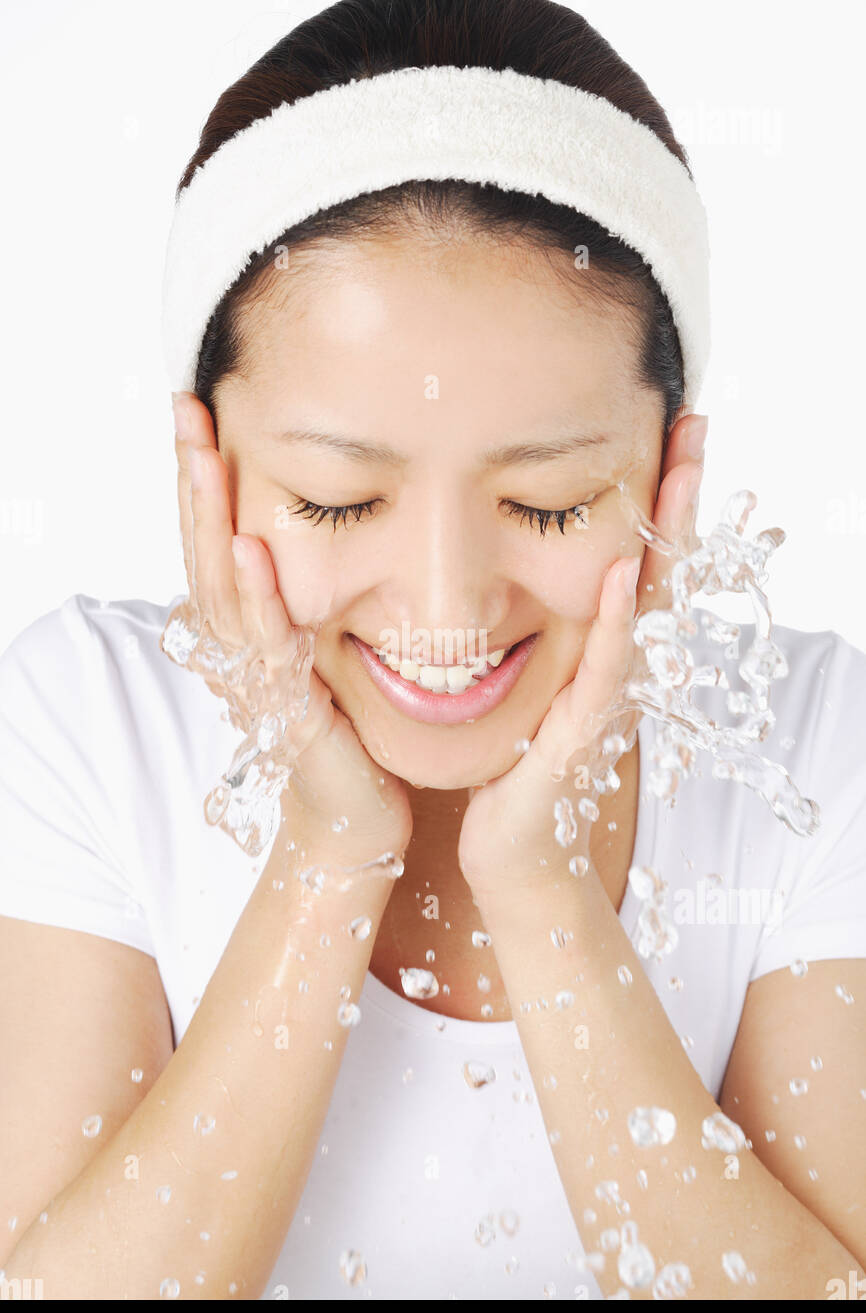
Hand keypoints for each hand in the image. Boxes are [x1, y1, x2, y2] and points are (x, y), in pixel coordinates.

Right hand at [163, 391, 412, 856]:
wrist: (361, 818)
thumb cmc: (353, 734)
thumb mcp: (328, 646)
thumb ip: (315, 596)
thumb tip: (326, 531)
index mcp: (249, 630)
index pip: (216, 541)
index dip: (203, 481)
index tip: (199, 410)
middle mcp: (240, 651)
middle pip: (204, 554)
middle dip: (195, 480)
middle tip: (184, 410)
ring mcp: (257, 681)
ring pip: (222, 591)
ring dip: (212, 520)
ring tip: (205, 455)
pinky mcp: (286, 713)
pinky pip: (265, 647)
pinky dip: (255, 596)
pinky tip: (249, 547)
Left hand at [457, 413, 706, 893]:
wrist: (512, 851)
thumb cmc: (516, 766)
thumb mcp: (532, 681)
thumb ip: (542, 631)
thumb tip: (520, 570)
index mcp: (606, 651)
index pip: (643, 559)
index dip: (661, 499)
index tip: (673, 430)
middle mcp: (620, 669)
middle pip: (663, 570)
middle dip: (681, 498)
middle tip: (697, 427)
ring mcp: (608, 701)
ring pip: (650, 609)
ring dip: (667, 541)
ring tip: (679, 475)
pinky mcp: (582, 738)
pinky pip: (607, 672)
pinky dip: (619, 623)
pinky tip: (626, 574)